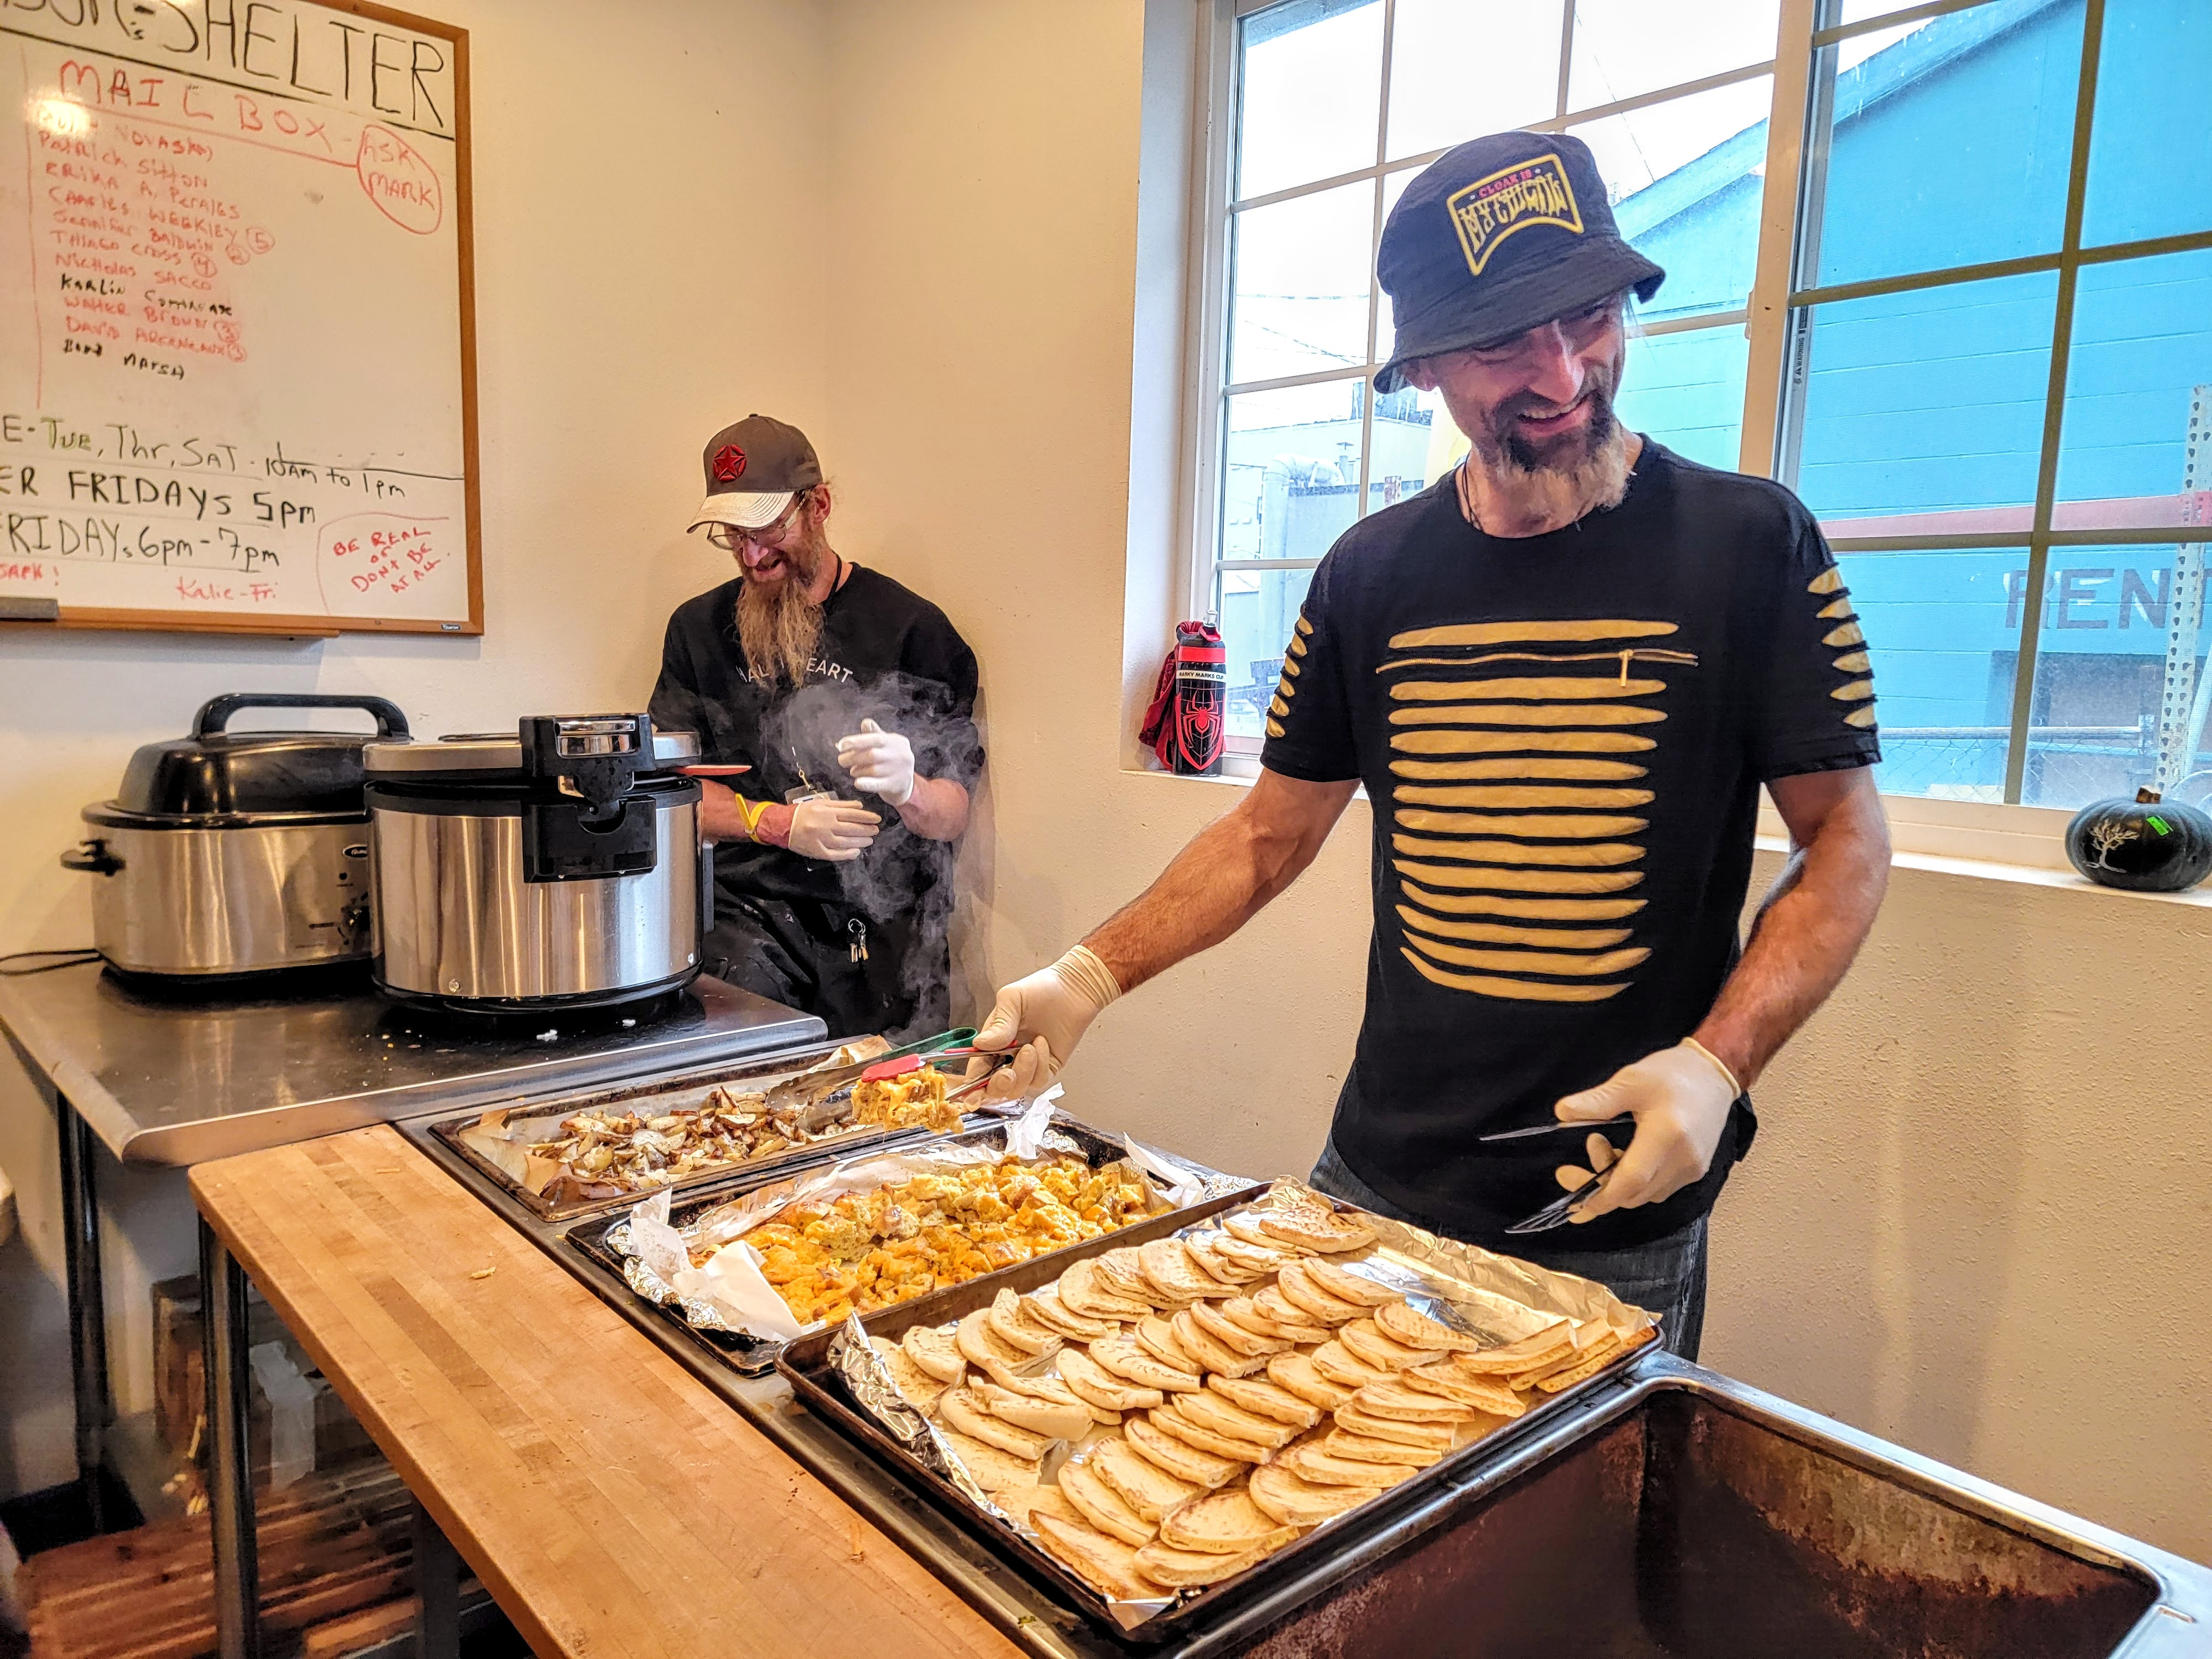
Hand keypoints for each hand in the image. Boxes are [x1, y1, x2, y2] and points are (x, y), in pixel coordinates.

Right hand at [785, 797, 879, 861]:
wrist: (783, 825)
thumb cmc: (804, 812)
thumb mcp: (821, 803)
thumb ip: (841, 805)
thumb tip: (860, 807)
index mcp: (827, 812)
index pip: (852, 814)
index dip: (867, 817)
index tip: (877, 819)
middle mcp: (825, 825)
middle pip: (851, 829)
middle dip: (866, 830)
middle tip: (876, 830)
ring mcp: (821, 840)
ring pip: (845, 842)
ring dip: (860, 842)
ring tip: (869, 840)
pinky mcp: (817, 851)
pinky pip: (835, 855)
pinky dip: (847, 854)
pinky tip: (856, 852)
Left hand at [835, 719, 915, 807]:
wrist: (906, 782)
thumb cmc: (891, 758)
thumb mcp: (886, 743)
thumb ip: (874, 733)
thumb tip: (865, 723)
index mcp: (895, 741)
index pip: (875, 739)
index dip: (856, 741)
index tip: (841, 745)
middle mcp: (899, 755)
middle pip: (872, 754)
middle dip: (853, 757)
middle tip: (841, 760)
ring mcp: (898, 771)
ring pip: (873, 770)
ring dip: (858, 770)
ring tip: (853, 771)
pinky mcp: (894, 785)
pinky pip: (878, 785)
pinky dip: (866, 784)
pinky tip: (857, 783)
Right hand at [964, 945, 1121, 1103]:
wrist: (1074, 989)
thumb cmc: (1041, 989)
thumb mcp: (1012, 999)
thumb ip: (998, 1024)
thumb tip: (979, 1044)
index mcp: (992, 1041)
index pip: (977, 1070)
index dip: (972, 1086)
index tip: (972, 1095)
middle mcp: (1008, 1056)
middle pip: (995, 1088)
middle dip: (998, 1086)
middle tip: (1007, 1073)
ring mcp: (1028, 1064)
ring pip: (1017, 1088)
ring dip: (1022, 1072)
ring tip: (1030, 1047)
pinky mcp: (1048, 1067)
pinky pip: (1038, 1080)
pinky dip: (1039, 1065)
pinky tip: (1043, 1043)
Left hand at [1551, 1040, 1739, 1221]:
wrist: (1713, 1074)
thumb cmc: (1672, 1073)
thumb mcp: (1630, 1080)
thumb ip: (1597, 1101)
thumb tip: (1562, 1112)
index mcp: (1667, 1135)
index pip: (1631, 1181)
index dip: (1600, 1196)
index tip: (1572, 1194)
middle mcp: (1684, 1159)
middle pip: (1634, 1194)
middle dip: (1598, 1186)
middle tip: (1567, 1169)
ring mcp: (1692, 1169)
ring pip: (1645, 1195)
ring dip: (1616, 1181)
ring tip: (1602, 1144)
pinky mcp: (1694, 1171)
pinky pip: (1658, 1189)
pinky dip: (1635, 1181)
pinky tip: (1625, 1154)